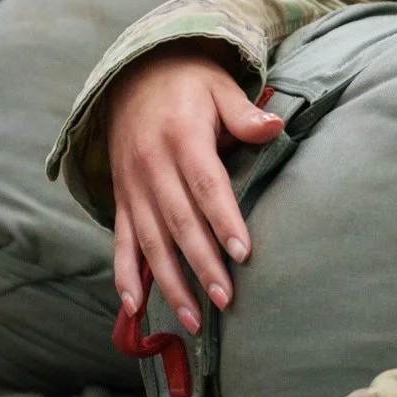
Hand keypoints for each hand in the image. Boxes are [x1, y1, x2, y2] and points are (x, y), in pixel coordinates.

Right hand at [106, 44, 284, 331]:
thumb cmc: (190, 85)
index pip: (205, 185)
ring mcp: (133, 186)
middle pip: (179, 221)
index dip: (223, 220)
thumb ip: (245, 113)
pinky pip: (120, 241)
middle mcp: (152, 165)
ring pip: (150, 241)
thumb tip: (275, 126)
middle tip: (225, 300)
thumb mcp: (220, 87)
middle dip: (201, 264)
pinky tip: (134, 307)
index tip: (243, 253)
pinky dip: (124, 275)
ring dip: (169, 283)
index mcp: (181, 136)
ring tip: (192, 319)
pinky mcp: (122, 199)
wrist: (135, 76)